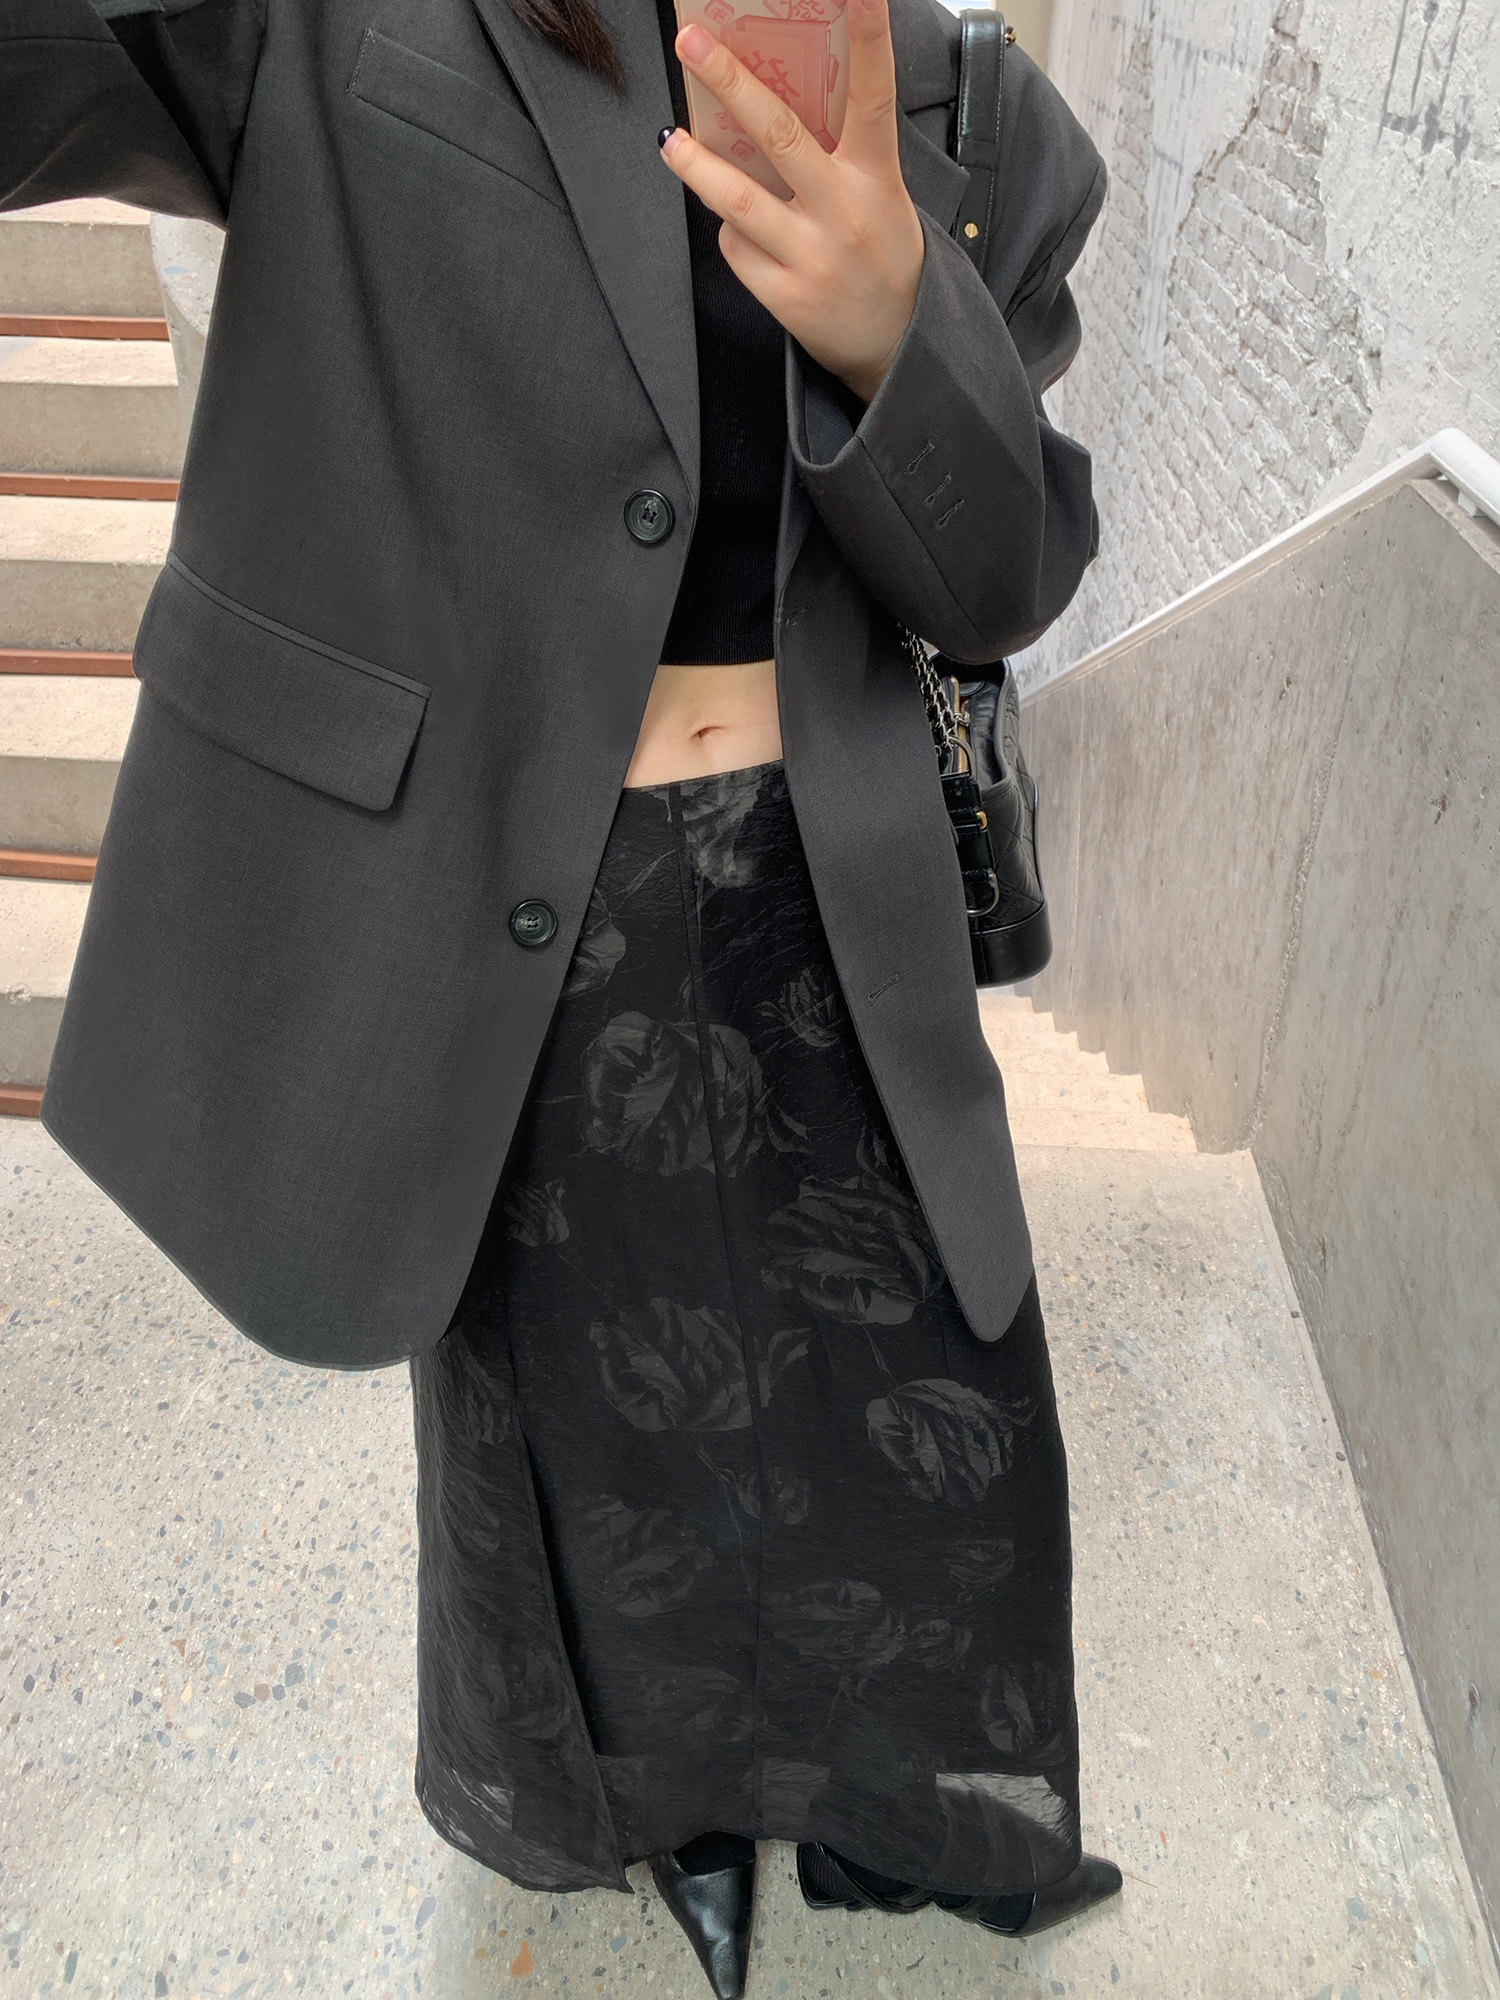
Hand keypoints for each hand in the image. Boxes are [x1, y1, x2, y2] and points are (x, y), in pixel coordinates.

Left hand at [658, 0, 924, 404]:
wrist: (899, 344)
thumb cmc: (881, 253)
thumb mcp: (878, 195)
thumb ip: (835, 156)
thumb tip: (765, 111)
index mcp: (876, 177)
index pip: (873, 95)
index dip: (868, 36)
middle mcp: (844, 213)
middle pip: (780, 136)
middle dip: (731, 83)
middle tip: (692, 42)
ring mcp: (812, 258)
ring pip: (738, 201)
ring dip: (696, 166)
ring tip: (670, 141)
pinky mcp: (786, 298)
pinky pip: (738, 250)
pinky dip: (732, 233)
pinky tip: (740, 230)